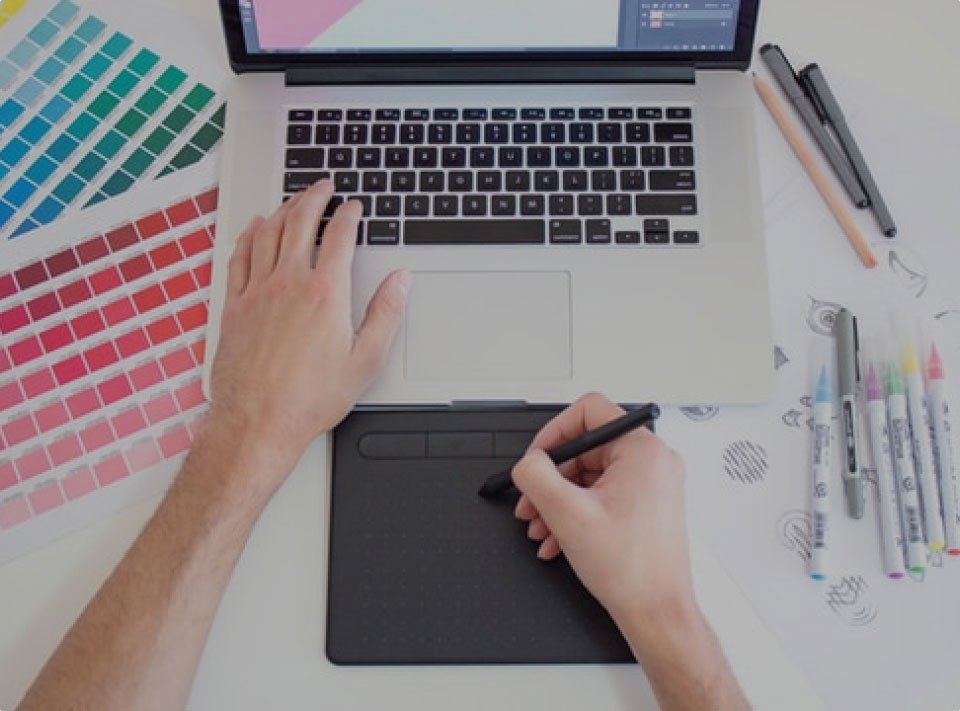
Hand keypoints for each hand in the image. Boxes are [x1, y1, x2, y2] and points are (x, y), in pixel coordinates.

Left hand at [209, 180, 409, 470]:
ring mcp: (257, 292)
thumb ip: (386, 314)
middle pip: (300, 222)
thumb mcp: (365, 361)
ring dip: (284, 209)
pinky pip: (240, 256)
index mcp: (325, 294)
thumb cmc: (309, 398)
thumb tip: (400, 281)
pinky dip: (249, 234)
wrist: (257, 422)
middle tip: (324, 186)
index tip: (354, 206)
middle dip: (314, 197)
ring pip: (268, 233)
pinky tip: (255, 228)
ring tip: (294, 199)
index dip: (349, 215)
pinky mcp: (235, 305)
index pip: (339, 236)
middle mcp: (288, 284)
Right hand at [512, 393, 693, 622]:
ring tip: (541, 526)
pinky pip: (601, 494)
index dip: (554, 432)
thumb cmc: (631, 570)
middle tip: (531, 503)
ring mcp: (652, 484)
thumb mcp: (567, 513)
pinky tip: (557, 538)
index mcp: (643, 450)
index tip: (536, 458)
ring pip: (589, 476)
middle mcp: (653, 461)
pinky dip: (576, 512)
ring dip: (558, 500)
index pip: (590, 411)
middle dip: (551, 478)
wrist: (657, 613)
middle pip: (585, 449)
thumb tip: (528, 462)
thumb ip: (536, 476)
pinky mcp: (647, 504)